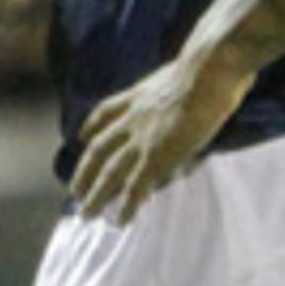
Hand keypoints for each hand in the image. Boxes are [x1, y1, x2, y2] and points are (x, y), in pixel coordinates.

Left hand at [67, 48, 251, 223]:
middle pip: (98, 149)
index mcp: (138, 95)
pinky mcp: (156, 156)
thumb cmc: (208, 65)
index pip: (106, 112)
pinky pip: (135, 187)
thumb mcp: (181, 73)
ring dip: (96, 195)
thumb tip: (197, 89)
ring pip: (108, 173)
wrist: (208, 70)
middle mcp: (132, 118)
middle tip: (76, 191)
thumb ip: (178, 86)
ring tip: (86, 214)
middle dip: (85, 172)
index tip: (81, 137)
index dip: (91, 126)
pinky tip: (122, 221)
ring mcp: (141, 138)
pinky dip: (127, 205)